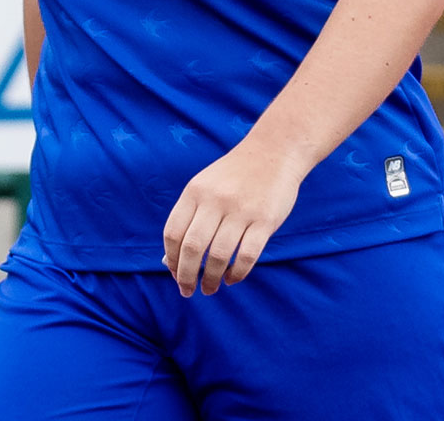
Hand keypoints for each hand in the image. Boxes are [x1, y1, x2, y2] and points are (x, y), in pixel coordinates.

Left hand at [162, 141, 306, 296]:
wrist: (275, 151)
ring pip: (218, 255)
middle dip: (186, 276)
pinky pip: (247, 255)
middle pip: (192, 247)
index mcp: (195, 192)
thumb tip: (168, 261)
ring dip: (211, 278)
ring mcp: (242, 210)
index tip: (175, 274)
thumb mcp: (205, 187)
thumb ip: (188, 219)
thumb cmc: (235, 175)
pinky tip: (232, 278)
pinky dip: (237, 273)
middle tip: (188, 291)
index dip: (171, 259)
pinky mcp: (266, 219)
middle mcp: (216, 200)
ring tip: (210, 288)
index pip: (173, 233)